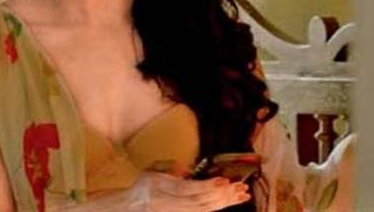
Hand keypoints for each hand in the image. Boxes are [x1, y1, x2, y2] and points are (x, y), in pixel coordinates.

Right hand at [126, 172, 249, 210]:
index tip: (223, 180)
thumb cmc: (142, 185)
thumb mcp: (151, 169)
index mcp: (158, 187)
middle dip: (222, 195)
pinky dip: (218, 207)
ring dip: (225, 203)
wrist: (132, 207)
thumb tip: (187, 170)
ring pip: (204, 210)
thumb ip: (169, 167)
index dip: (207, 186)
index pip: (187, 189)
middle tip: (239, 186)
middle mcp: (166, 203)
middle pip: (199, 202)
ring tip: (241, 194)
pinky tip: (230, 201)